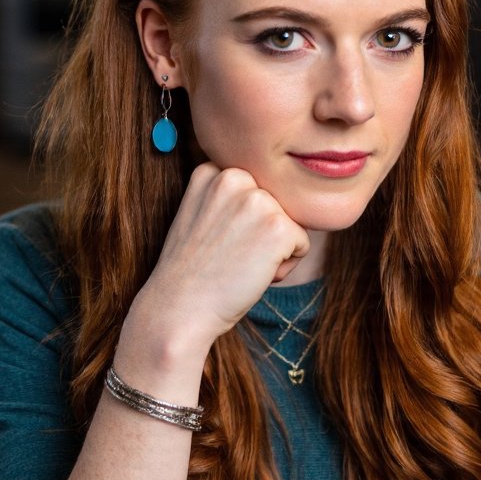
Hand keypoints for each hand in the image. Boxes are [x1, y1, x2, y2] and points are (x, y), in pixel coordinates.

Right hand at [133, 163, 310, 352]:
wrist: (179, 309)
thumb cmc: (192, 272)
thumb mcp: (199, 214)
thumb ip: (228, 196)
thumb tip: (270, 194)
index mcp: (213, 170)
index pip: (255, 189)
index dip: (243, 221)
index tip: (216, 240)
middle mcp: (235, 177)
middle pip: (276, 204)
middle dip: (261, 233)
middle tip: (228, 255)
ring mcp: (257, 200)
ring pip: (291, 223)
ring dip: (273, 249)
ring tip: (238, 264)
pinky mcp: (278, 226)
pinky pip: (302, 245)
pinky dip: (284, 267)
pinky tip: (251, 274)